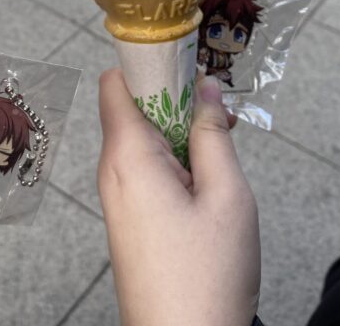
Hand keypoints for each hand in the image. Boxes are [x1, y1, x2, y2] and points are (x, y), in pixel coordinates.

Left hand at [98, 69, 260, 325]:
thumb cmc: (205, 278)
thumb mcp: (226, 195)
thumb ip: (214, 134)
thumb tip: (206, 88)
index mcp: (128, 157)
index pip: (116, 82)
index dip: (149, 63)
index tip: (189, 61)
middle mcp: (112, 172)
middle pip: (132, 107)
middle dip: (175, 100)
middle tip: (221, 112)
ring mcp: (118, 197)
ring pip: (144, 139)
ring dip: (181, 133)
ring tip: (222, 146)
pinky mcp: (129, 218)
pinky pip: (146, 169)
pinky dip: (175, 160)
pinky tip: (208, 179)